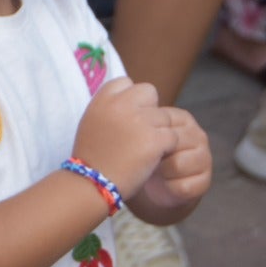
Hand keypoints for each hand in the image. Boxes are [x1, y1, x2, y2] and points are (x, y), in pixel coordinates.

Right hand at [70, 77, 177, 196]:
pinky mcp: (154, 140)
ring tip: (142, 149)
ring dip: (159, 132)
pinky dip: (166, 149)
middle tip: (139, 132)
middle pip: (150, 94)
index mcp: (103, 99)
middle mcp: (121, 105)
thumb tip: (132, 98)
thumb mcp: (92, 121)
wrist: (92, 184)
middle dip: (149, 111)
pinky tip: (151, 158)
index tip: (126, 117)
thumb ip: (110, 106)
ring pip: (165, 117)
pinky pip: (173, 137)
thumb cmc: (92, 156)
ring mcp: (139, 121)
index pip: (127, 83)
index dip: (131, 99)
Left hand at [135, 107, 212, 211]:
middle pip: (171, 145)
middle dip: (153, 155)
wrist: (148, 182)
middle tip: (146, 159)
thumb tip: (128, 97)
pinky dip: (169, 188)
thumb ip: (137, 114)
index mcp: (182, 118)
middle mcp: (197, 136)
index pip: (165, 126)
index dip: (147, 138)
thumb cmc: (140, 152)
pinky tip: (165, 184)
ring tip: (155, 170)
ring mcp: (204, 158)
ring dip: (161, 172)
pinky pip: (183, 186)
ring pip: (177, 165)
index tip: (137, 142)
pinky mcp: (205, 181)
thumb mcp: (136, 131)